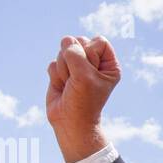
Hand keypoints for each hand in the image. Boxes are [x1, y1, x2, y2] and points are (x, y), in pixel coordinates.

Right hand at [46, 35, 120, 162]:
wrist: (70, 121)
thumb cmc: (83, 101)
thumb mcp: (84, 75)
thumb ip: (75, 53)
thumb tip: (65, 41)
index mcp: (109, 64)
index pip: (99, 41)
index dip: (91, 53)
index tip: (90, 71)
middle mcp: (94, 63)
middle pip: (79, 42)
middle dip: (75, 61)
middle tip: (79, 81)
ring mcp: (77, 66)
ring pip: (63, 51)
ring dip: (64, 70)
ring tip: (70, 85)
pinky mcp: (62, 71)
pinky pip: (53, 62)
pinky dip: (55, 76)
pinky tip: (62, 87)